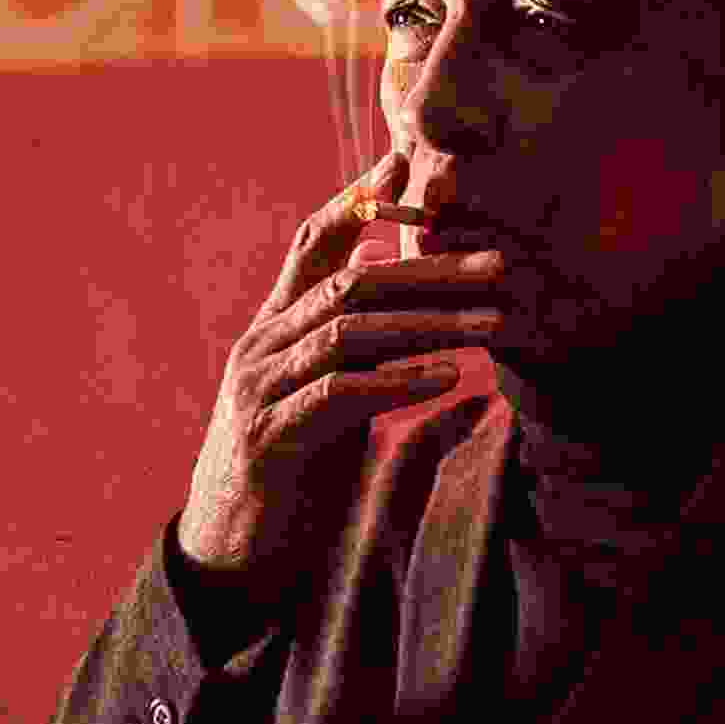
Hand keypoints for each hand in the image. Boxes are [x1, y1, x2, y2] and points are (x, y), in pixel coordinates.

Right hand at [176, 151, 506, 610]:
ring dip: (429, 322)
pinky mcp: (272, 437)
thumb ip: (373, 380)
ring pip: (349, 330)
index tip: (408, 167)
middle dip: (429, 267)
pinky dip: (399, 380)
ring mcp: (261, 389)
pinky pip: (340, 393)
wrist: (226, 556)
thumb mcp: (330, 419)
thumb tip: (461, 375)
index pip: (312, 246)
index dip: (356, 201)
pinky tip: (451, 378)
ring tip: (494, 322)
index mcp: (272, 333)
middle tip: (499, 263)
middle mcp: (261, 348)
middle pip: (350, 282)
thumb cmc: (287, 484)